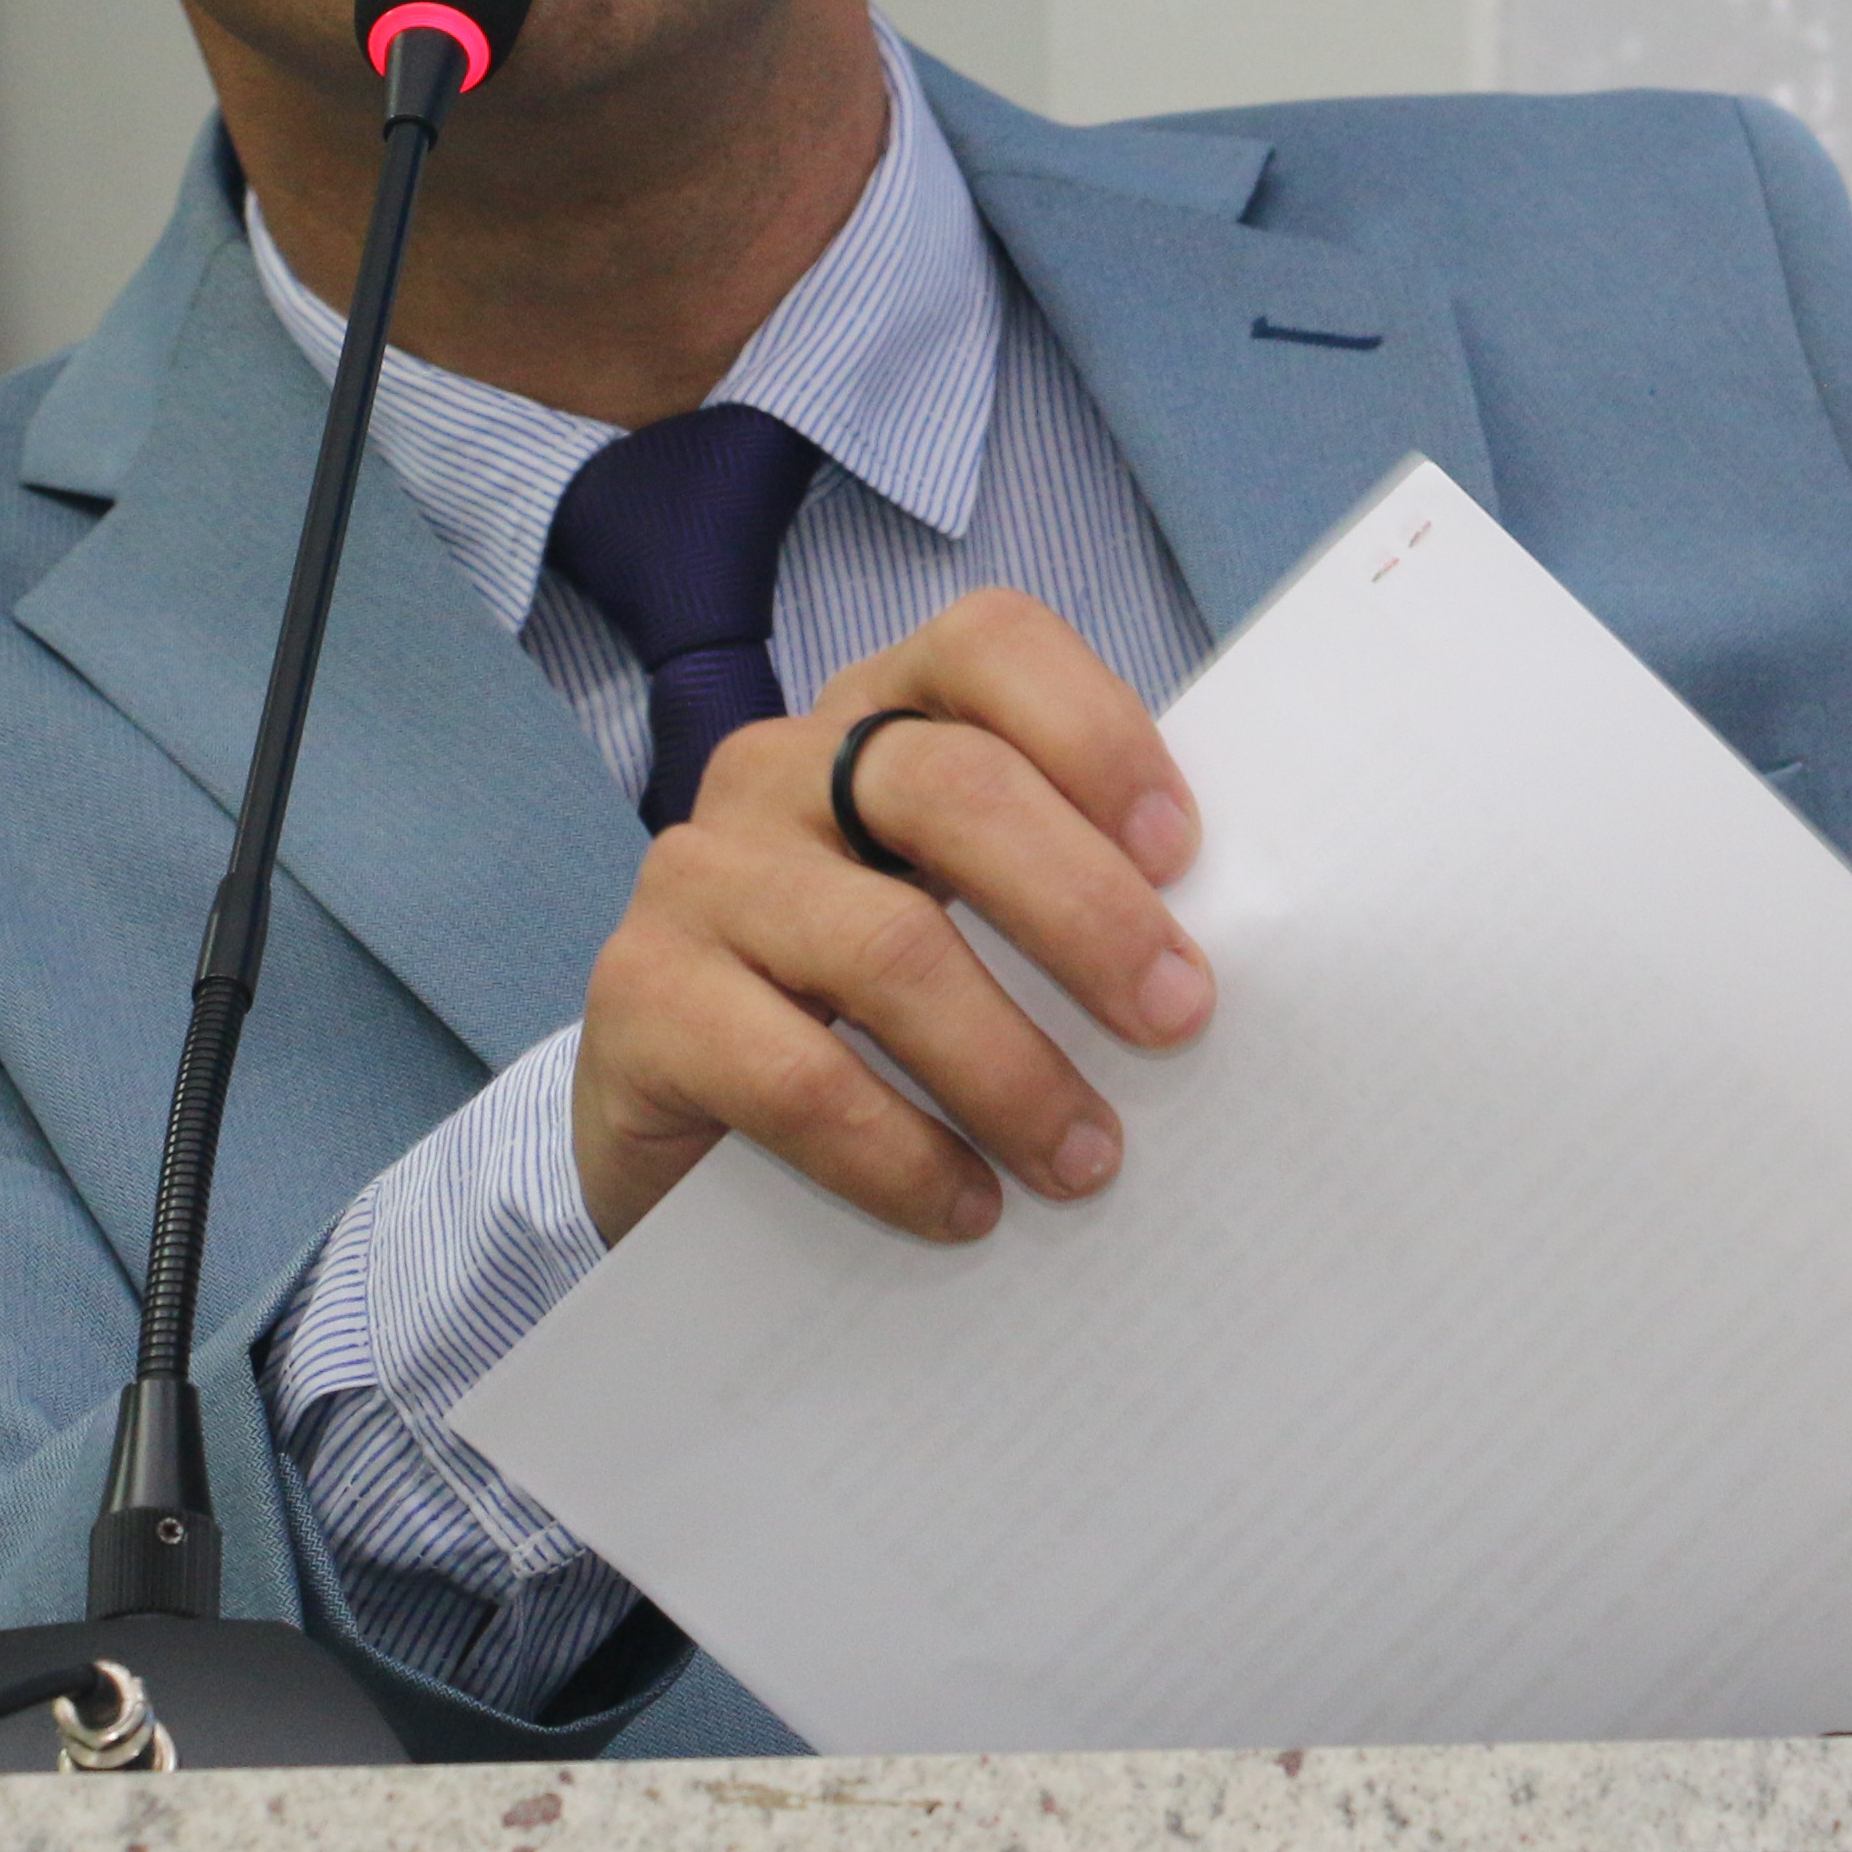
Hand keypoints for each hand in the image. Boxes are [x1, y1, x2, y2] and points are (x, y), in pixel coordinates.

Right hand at [572, 590, 1209, 1246]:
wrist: (673, 1124)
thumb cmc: (861, 1012)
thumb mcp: (960, 920)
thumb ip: (1059, 890)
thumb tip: (1213, 960)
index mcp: (878, 716)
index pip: (988, 646)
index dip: (1096, 731)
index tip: (1183, 853)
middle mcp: (779, 767)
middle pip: (951, 786)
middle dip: (1086, 911)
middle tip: (1179, 1018)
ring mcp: (698, 873)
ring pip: (889, 946)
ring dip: (1013, 1068)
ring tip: (1087, 1160)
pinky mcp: (638, 996)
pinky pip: (797, 1075)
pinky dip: (902, 1152)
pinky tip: (966, 1205)